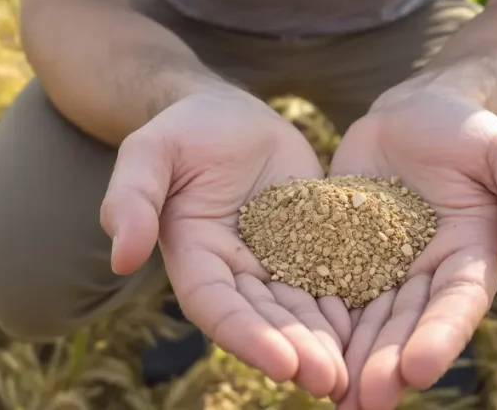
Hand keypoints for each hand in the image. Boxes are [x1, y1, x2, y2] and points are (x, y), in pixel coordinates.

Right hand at [99, 84, 351, 399]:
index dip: (247, 335)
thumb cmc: (183, 129)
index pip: (216, 305)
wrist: (230, 115)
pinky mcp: (309, 243)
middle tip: (330, 381)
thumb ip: (132, 198)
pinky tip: (374, 331)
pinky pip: (330, 278)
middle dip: (296, 351)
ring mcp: (274, 259)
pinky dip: (349, 307)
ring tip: (353, 373)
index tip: (282, 363)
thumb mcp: (151, 151)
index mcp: (193, 255)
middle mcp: (234, 269)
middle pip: (265, 318)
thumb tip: (122, 256)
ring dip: (324, 342)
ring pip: (300, 308)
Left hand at [329, 87, 496, 408]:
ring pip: (366, 317)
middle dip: (388, 364)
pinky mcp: (343, 250)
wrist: (414, 112)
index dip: (440, 337)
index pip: (457, 303)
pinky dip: (316, 318)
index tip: (420, 369)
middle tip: (366, 403)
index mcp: (471, 257)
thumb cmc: (470, 131)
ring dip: (351, 357)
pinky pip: (328, 286)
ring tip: (330, 395)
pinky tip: (296, 347)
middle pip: (407, 324)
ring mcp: (383, 265)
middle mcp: (427, 272)